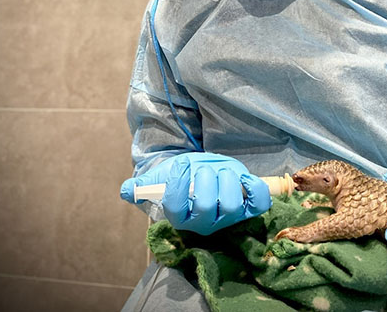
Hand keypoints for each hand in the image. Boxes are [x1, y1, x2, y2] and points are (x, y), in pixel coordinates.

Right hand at [120, 152, 270, 234]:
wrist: (202, 174)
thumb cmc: (181, 177)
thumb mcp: (159, 178)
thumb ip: (143, 185)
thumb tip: (127, 190)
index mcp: (180, 216)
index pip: (176, 207)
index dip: (177, 185)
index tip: (180, 165)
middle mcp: (204, 222)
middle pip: (207, 206)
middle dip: (205, 179)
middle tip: (203, 168)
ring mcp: (228, 216)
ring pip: (232, 205)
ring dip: (226, 179)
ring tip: (220, 170)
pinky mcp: (248, 207)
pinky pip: (259, 204)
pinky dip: (256, 189)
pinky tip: (245, 177)